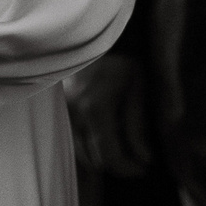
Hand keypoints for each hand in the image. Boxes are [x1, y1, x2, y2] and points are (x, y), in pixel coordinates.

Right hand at [65, 55, 153, 176]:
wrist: (95, 37)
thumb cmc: (121, 61)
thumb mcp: (137, 90)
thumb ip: (137, 126)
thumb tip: (144, 158)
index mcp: (95, 109)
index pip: (110, 156)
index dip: (129, 168)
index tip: (145, 168)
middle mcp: (74, 113)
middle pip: (94, 160)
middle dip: (117, 164)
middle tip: (137, 160)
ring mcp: (63, 112)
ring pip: (81, 153)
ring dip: (102, 157)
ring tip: (123, 149)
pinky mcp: (60, 109)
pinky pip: (74, 139)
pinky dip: (89, 146)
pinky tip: (105, 138)